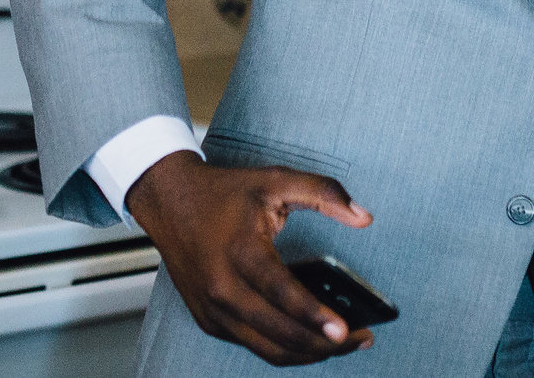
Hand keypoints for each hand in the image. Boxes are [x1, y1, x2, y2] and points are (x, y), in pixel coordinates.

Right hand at [127, 153, 374, 364]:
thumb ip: (324, 193)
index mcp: (240, 252)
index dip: (316, 316)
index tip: (347, 329)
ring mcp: (213, 310)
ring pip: (266, 349)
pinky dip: (283, 348)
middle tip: (360, 338)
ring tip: (341, 344)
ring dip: (306, 354)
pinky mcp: (209, 321)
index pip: (283, 294)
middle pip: (278, 334)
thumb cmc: (223, 193)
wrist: (169, 202)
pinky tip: (309, 339)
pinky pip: (252, 345)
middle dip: (323, 345)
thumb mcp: (277, 180)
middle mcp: (222, 288)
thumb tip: (363, 217)